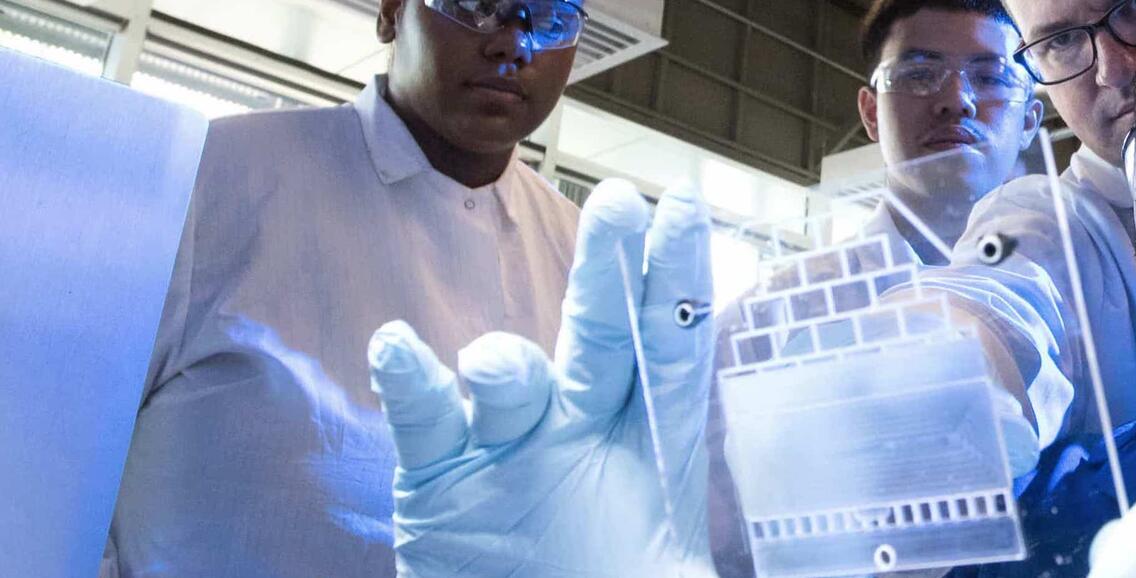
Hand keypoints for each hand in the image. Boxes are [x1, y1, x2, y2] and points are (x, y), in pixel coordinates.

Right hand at [369, 182, 714, 576]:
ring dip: (503, 368)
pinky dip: (412, 385)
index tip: (687, 206)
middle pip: (599, 336)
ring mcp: (507, 442)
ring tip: (493, 368)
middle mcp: (579, 423)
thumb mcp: (665, 556)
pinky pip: (426, 423)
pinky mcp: (440, 477)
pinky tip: (398, 348)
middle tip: (616, 207)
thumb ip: (676, 491)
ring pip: (509, 382)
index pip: (670, 343)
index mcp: (646, 432)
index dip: (679, 277)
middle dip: (608, 273)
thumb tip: (707, 501)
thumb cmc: (615, 577)